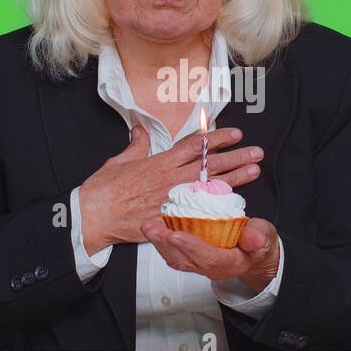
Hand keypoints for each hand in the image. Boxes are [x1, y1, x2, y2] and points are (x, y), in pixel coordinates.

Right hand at [79, 125, 263, 252]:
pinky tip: (235, 206)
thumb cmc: (104, 189)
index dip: (217, 139)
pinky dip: (217, 209)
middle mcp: (170, 179)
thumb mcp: (119, 160)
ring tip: (254, 171)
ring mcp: (173, 200)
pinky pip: (199, 214)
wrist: (94, 216)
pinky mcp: (171, 220)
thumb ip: (136, 145)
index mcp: (159, 162)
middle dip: (235, 157)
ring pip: (210, 187)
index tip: (235, 134)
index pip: (194, 146)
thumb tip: (140, 130)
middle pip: (209, 165)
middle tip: (256, 152)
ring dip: (235, 179)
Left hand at [139, 216, 280, 294]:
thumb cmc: (259, 244)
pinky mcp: (192, 259)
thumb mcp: (265, 236)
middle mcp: (211, 267)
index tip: (175, 234)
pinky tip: (155, 228)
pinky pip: (174, 253)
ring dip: (159, 243)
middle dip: (165, 243)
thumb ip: (259, 236)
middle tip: (150, 227)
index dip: (192, 246)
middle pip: (185, 259)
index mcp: (230, 263)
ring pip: (176, 257)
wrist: (255, 257)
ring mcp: (200, 265)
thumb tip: (254, 238)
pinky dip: (162, 242)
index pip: (209, 257)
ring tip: (147, 226)